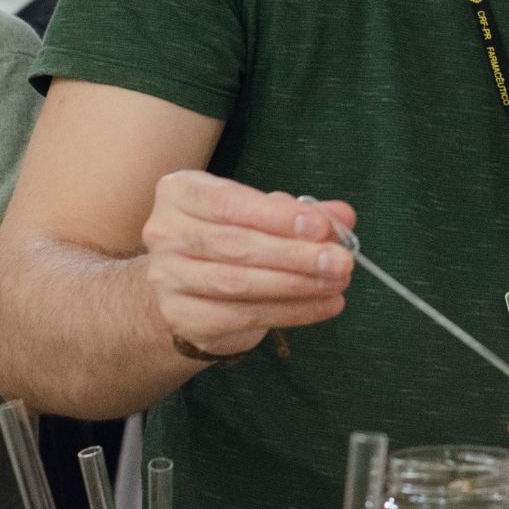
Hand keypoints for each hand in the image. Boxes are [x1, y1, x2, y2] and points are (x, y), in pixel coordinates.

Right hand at [141, 171, 355, 356]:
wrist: (188, 286)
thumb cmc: (231, 236)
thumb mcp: (264, 213)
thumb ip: (303, 212)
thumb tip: (343, 216)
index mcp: (181, 192)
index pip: (229, 202)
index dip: (277, 216)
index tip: (321, 226)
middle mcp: (165, 233)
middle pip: (236, 245)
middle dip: (295, 254)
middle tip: (341, 261)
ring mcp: (167, 278)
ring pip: (238, 283)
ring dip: (296, 285)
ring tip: (336, 283)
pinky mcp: (181, 316)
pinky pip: (242, 316)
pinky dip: (290, 312)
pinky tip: (323, 306)